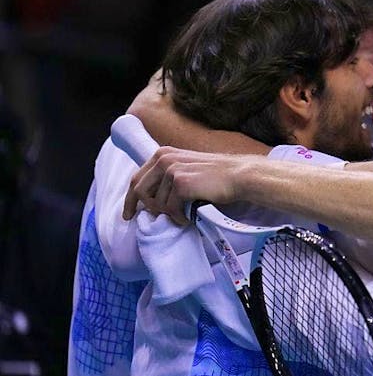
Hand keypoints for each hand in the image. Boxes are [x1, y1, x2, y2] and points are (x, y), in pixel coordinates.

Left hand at [124, 147, 256, 224]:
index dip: (130, 198)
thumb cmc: (217, 176)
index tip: (129, 213)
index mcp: (164, 154)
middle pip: (139, 190)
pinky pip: (170, 209)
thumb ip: (168, 176)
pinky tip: (189, 216)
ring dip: (169, 214)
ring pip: (156, 203)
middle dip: (142, 208)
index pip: (137, 178)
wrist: (239, 176)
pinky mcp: (180, 183)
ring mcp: (171, 170)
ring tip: (184, 214)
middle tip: (146, 221)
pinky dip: (179, 217)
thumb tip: (150, 198)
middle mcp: (164, 159)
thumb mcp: (187, 168)